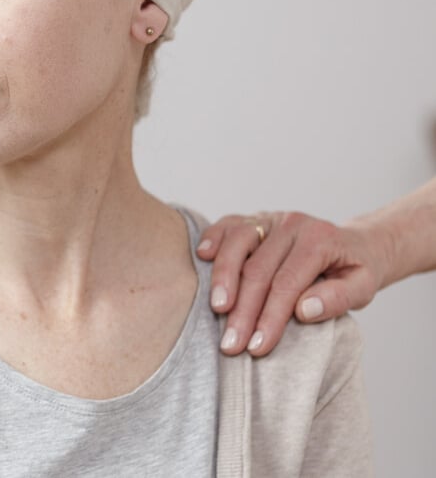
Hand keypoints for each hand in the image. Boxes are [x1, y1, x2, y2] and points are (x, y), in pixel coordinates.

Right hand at [197, 211, 388, 355]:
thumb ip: (339, 298)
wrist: (355, 244)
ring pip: (238, 243)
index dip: (270, 317)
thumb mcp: (363, 287)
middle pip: (258, 268)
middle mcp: (292, 224)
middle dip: (242, 310)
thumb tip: (304, 310)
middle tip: (230, 344)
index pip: (287, 283)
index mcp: (319, 240)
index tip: (257, 347)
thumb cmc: (355, 270)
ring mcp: (270, 218)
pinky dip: (212, 239)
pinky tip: (202, 257)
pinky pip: (227, 224)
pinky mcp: (254, 218)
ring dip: (223, 277)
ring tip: (216, 308)